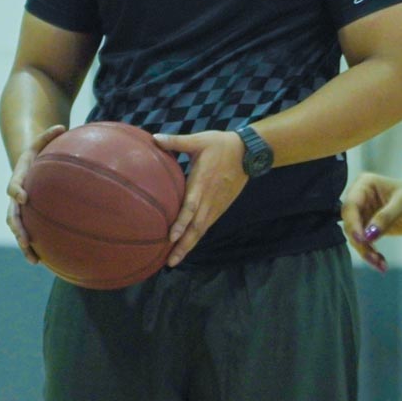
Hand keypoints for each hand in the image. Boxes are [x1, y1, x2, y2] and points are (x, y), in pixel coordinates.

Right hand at [6, 124, 65, 262]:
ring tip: (33, 259)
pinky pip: (28, 234)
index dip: (16, 191)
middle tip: (24, 238)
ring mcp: (19, 210)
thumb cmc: (37, 154)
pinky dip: (34, 248)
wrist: (25, 166)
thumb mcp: (40, 142)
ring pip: (18, 230)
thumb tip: (62, 126)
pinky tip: (44, 262)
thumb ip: (49, 135)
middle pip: (12, 215)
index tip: (24, 197)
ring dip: (23, 245)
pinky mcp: (27, 219)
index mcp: (18, 178)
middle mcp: (16, 197)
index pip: (13, 186)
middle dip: (17, 228)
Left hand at [151, 129, 248, 266]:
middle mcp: (209, 198)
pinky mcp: (220, 207)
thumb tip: (154, 138)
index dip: (182, 222)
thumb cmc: (220, 145)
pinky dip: (196, 238)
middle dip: (183, 245)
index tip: (171, 236)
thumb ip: (177, 141)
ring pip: (202, 230)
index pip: (191, 206)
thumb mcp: (199, 140)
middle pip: (196, 227)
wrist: (247, 153)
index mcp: (202, 182)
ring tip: (174, 260)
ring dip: (189, 246)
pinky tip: (187, 246)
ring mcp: (216, 205)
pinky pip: (206, 226)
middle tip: (169, 262)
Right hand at [340, 172, 401, 272]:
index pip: (350, 206)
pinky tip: (382, 263)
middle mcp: (359, 199)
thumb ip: (385, 218)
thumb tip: (368, 236)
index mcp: (364, 185)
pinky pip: (365, 244)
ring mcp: (363, 214)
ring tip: (380, 264)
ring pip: (356, 237)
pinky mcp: (369, 228)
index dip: (353, 224)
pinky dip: (371, 254)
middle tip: (373, 258)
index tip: (362, 240)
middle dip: (360, 242)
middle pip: (350, 224)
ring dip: (366, 252)